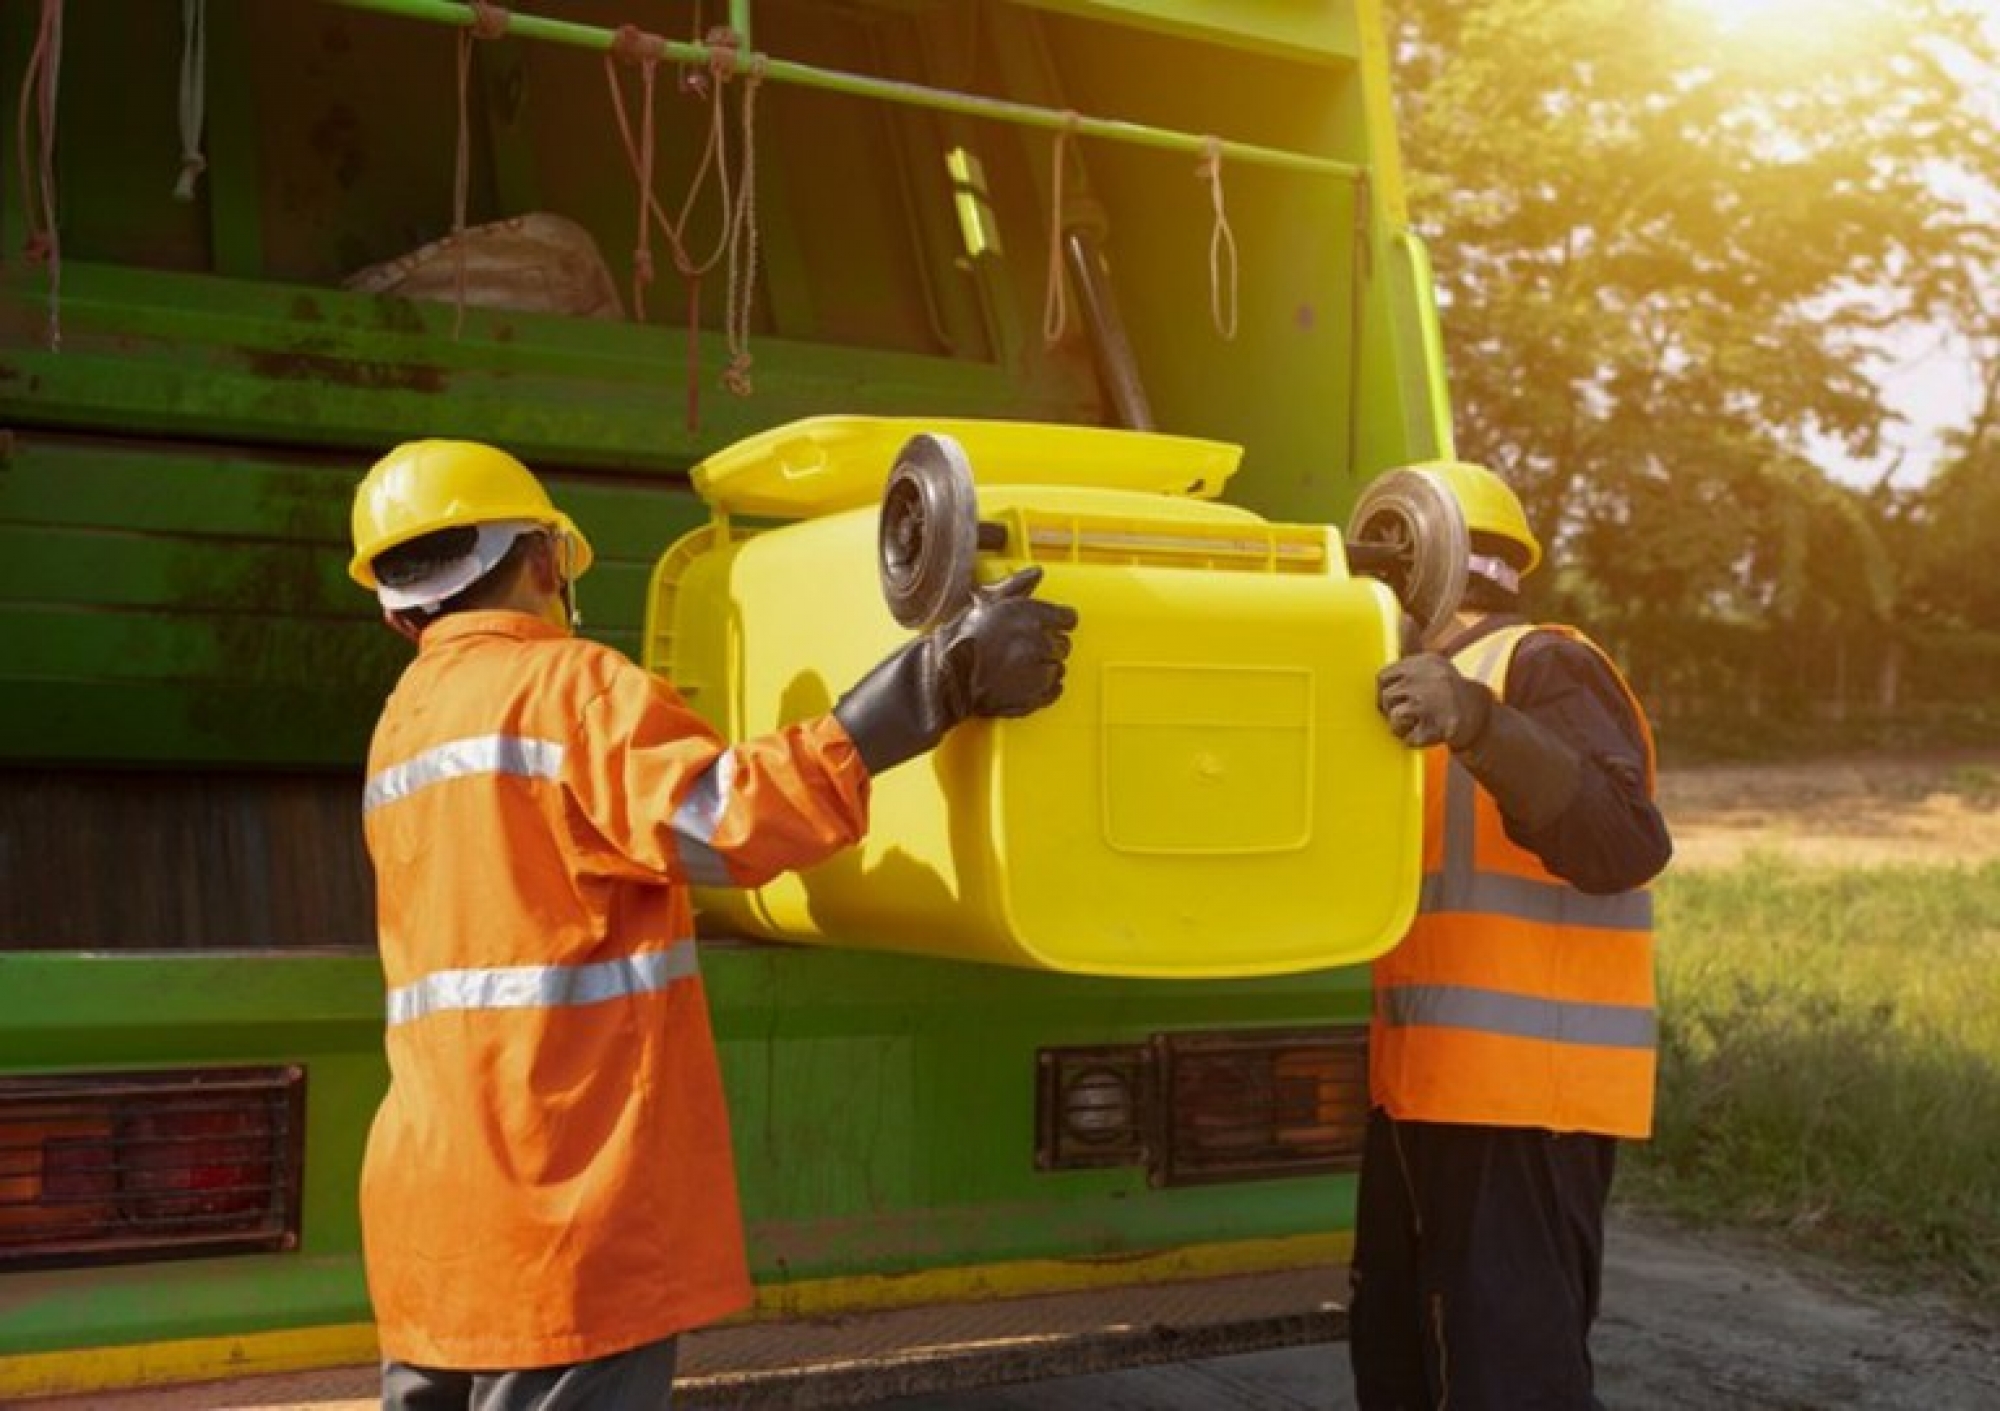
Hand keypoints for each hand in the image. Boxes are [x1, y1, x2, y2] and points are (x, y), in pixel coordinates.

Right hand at [937, 566, 1077, 717]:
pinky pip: (1054, 691)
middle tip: (1025, 647)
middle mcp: (1036, 644)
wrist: (943, 679)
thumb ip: (1016, 586)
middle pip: (1063, 644)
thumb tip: (1037, 573)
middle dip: (1049, 645)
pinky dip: (1045, 687)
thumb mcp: (985, 603)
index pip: (1067, 618)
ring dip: (1045, 666)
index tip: (1051, 625)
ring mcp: (1036, 673)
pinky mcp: (1033, 698)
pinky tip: (1027, 682)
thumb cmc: (960, 640)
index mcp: (1028, 617)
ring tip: (1020, 666)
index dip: (1058, 621)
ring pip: (1059, 668)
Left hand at [1376, 652, 1491, 749]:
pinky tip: (1428, 731)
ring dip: (1403, 726)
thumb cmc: (1446, 690)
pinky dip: (1414, 739)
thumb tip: (1404, 617)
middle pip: (1386, 698)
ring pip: (1394, 718)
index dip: (1389, 690)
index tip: (1402, 695)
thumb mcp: (1431, 663)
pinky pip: (1406, 737)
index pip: (1383, 677)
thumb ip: (1411, 644)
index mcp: (1424, 662)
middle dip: (1394, 709)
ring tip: (1423, 719)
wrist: (1478, 715)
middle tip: (1415, 710)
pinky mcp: (1436, 727)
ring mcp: (1432, 703)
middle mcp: (1428, 678)